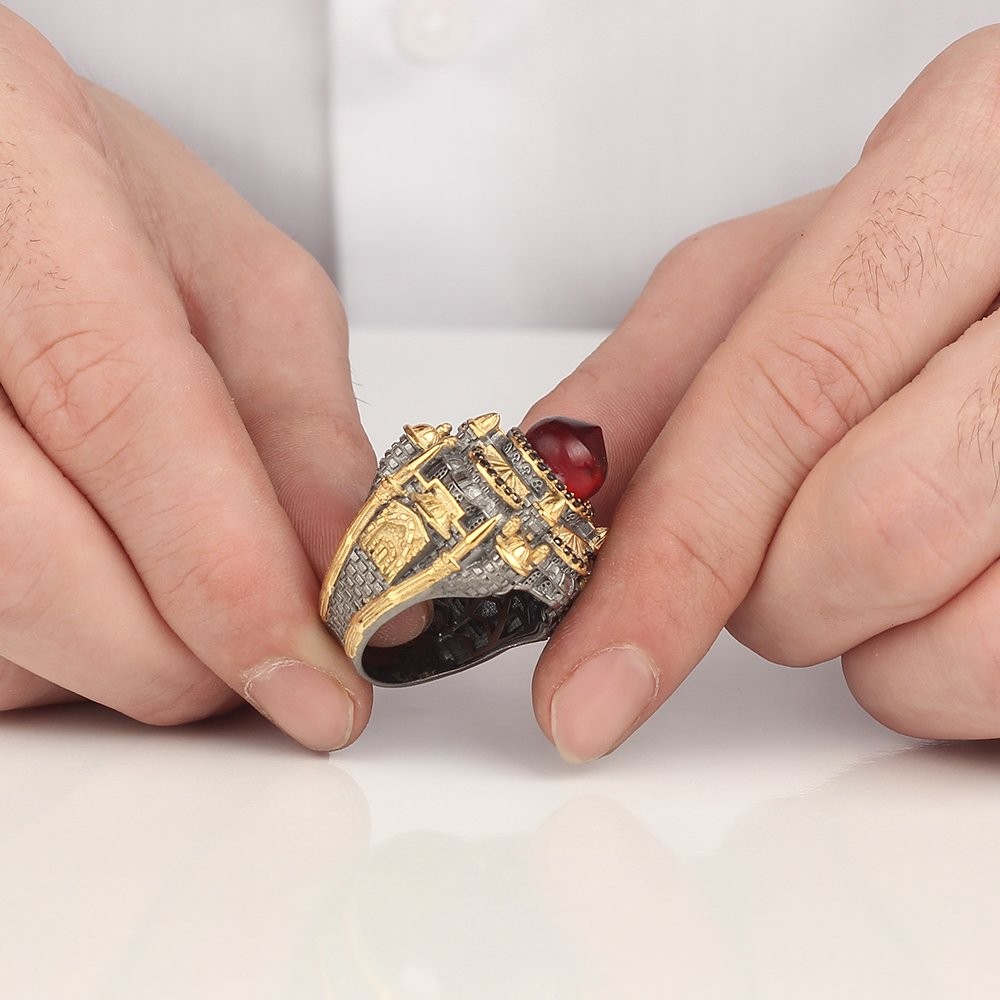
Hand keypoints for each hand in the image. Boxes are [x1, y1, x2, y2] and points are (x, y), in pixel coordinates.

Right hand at [0, 10, 374, 749]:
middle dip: (182, 654)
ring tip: (179, 575)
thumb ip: (304, 430)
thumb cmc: (104, 210)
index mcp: (24, 191)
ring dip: (119, 651)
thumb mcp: (241, 285)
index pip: (122, 414)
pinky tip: (94, 565)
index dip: (228, 574)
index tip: (319, 685)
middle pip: (32, 556)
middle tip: (276, 661)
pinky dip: (55, 646)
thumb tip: (367, 584)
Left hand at [525, 27, 999, 760]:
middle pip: (865, 527)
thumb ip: (650, 378)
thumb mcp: (777, 271)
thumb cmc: (922, 256)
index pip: (786, 393)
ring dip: (856, 633)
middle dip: (766, 591)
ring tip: (872, 540)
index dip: (669, 556)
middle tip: (768, 549)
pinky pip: (997, 675)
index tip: (584, 679)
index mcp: (963, 169)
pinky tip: (944, 578)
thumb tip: (542, 488)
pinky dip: (932, 665)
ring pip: (946, 638)